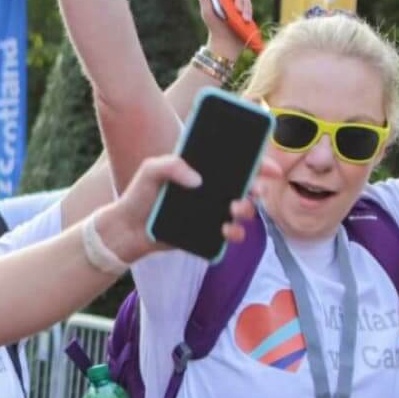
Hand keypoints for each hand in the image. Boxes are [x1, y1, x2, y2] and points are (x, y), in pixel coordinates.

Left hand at [95, 153, 272, 264]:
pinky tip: (226, 230)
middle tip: (254, 190)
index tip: (271, 168)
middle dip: (258, 188)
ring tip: (234, 208)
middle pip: (248, 187)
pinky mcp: (208, 234)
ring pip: (243, 211)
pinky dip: (235, 233)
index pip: (238, 164)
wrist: (127, 229)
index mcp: (205, 171)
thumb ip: (171, 165)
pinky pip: (231, 234)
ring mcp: (213, 213)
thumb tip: (197, 180)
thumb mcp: (151, 171)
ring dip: (247, 210)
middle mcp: (214, 191)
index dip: (260, 163)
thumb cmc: (139, 195)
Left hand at [196, 0, 254, 60]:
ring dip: (244, 5)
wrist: (227, 43)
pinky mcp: (243, 7)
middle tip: (237, 10)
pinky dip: (248, 9)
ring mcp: (234, 0)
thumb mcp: (207, 10)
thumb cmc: (214, 27)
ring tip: (242, 18)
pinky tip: (245, 20)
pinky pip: (249, 2)